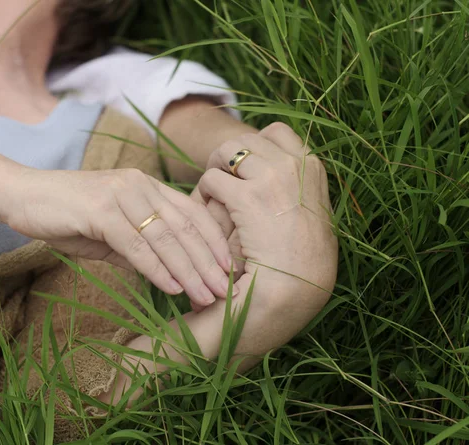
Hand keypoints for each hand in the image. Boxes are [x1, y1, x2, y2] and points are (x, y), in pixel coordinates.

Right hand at [5, 168, 233, 306]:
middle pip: (185, 227)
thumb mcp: (111, 233)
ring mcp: (121, 194)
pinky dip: (157, 268)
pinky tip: (172, 288)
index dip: (215, 242)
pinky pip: (135, 244)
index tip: (229, 270)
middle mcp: (140, 185)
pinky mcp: (100, 209)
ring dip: (189, 271)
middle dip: (208, 262)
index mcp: (148, 186)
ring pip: (165, 237)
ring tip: (205, 296)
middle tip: (225, 291)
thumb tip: (169, 275)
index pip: (193, 214)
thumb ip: (139, 248)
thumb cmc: (68, 215)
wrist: (22, 195)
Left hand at [194, 123, 337, 316]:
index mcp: (313, 168)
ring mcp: (272, 178)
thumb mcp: (312, 215)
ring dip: (215, 169)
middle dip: (230, 156)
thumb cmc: (304, 261)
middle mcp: (295, 165)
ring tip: (212, 193)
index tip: (244, 169)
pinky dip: (204, 192)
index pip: (277, 133)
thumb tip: (277, 170)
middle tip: (221, 180)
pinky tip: (207, 210)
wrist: (296, 289)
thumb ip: (298, 187)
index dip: (254, 147)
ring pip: (227, 152)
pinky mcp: (247, 197)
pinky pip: (212, 179)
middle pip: (247, 139)